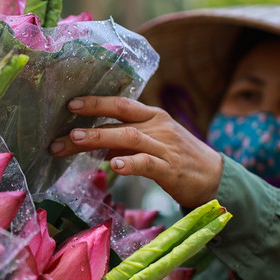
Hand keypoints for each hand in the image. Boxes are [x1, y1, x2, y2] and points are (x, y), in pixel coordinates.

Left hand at [49, 96, 222, 208]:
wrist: (215, 177)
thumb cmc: (178, 158)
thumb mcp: (152, 142)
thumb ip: (125, 141)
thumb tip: (93, 143)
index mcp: (153, 117)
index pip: (121, 104)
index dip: (96, 102)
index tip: (71, 104)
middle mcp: (157, 127)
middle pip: (120, 120)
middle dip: (90, 123)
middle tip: (63, 129)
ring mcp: (164, 147)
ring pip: (129, 138)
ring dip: (100, 138)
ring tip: (76, 140)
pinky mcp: (170, 169)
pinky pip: (147, 164)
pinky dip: (129, 164)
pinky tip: (113, 166)